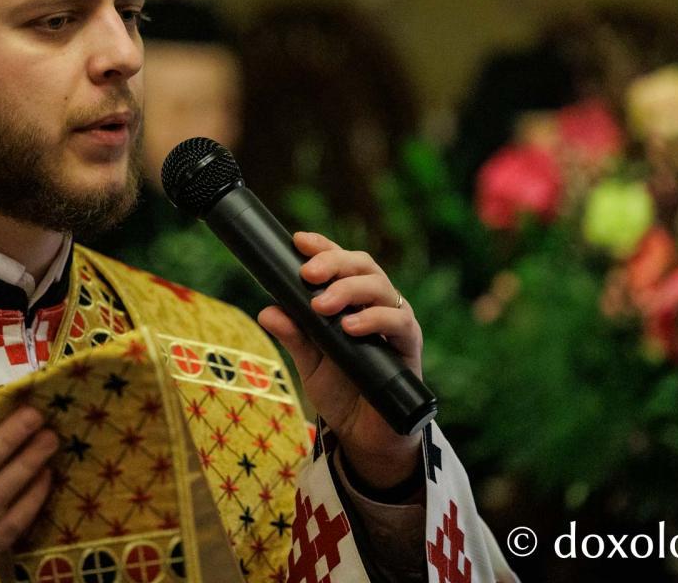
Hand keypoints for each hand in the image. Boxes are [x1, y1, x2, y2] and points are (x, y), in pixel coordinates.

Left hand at [257, 232, 421, 490]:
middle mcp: (376, 303)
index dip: (323, 246)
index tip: (298, 241)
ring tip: (322, 305)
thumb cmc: (340, 391)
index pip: (340, 262)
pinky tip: (351, 326)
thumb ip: (293, 334)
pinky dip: (374, 319)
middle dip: (334, 263)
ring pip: (381, 286)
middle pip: (362, 265)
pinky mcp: (409, 345)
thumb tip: (267, 310)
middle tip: (307, 274)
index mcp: (352, 300)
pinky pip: (398, 322)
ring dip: (349, 289)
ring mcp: (395, 322)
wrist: (365, 435)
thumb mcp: (309, 361)